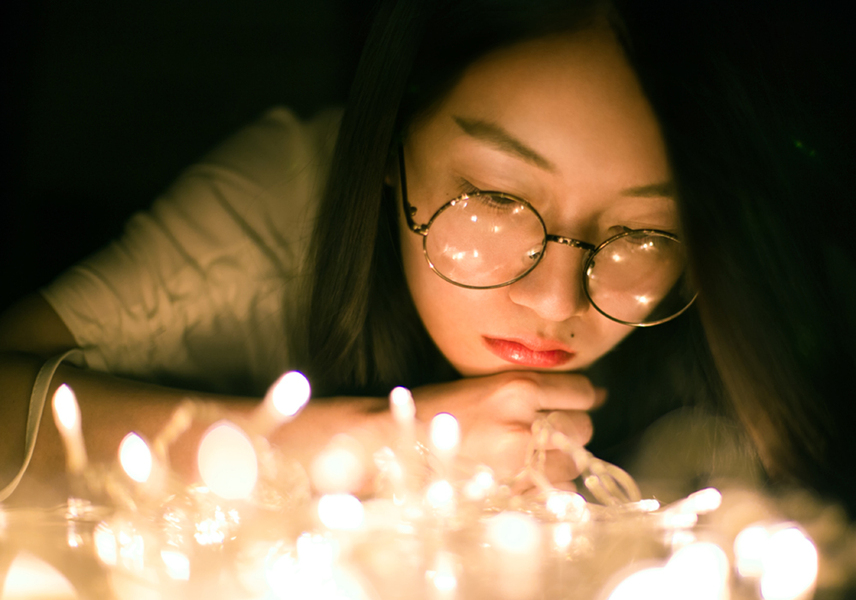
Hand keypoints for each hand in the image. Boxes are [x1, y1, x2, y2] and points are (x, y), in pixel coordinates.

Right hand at [411, 372, 603, 486]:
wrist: (395, 445)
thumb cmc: (438, 411)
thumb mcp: (484, 384)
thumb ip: (532, 390)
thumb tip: (594, 395)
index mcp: (516, 387)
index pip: (581, 391)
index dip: (579, 399)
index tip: (571, 404)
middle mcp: (523, 424)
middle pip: (583, 428)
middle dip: (570, 431)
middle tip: (545, 433)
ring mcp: (519, 463)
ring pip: (574, 462)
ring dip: (560, 461)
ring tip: (531, 457)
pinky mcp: (512, 494)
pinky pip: (556, 491)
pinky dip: (549, 487)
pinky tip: (524, 477)